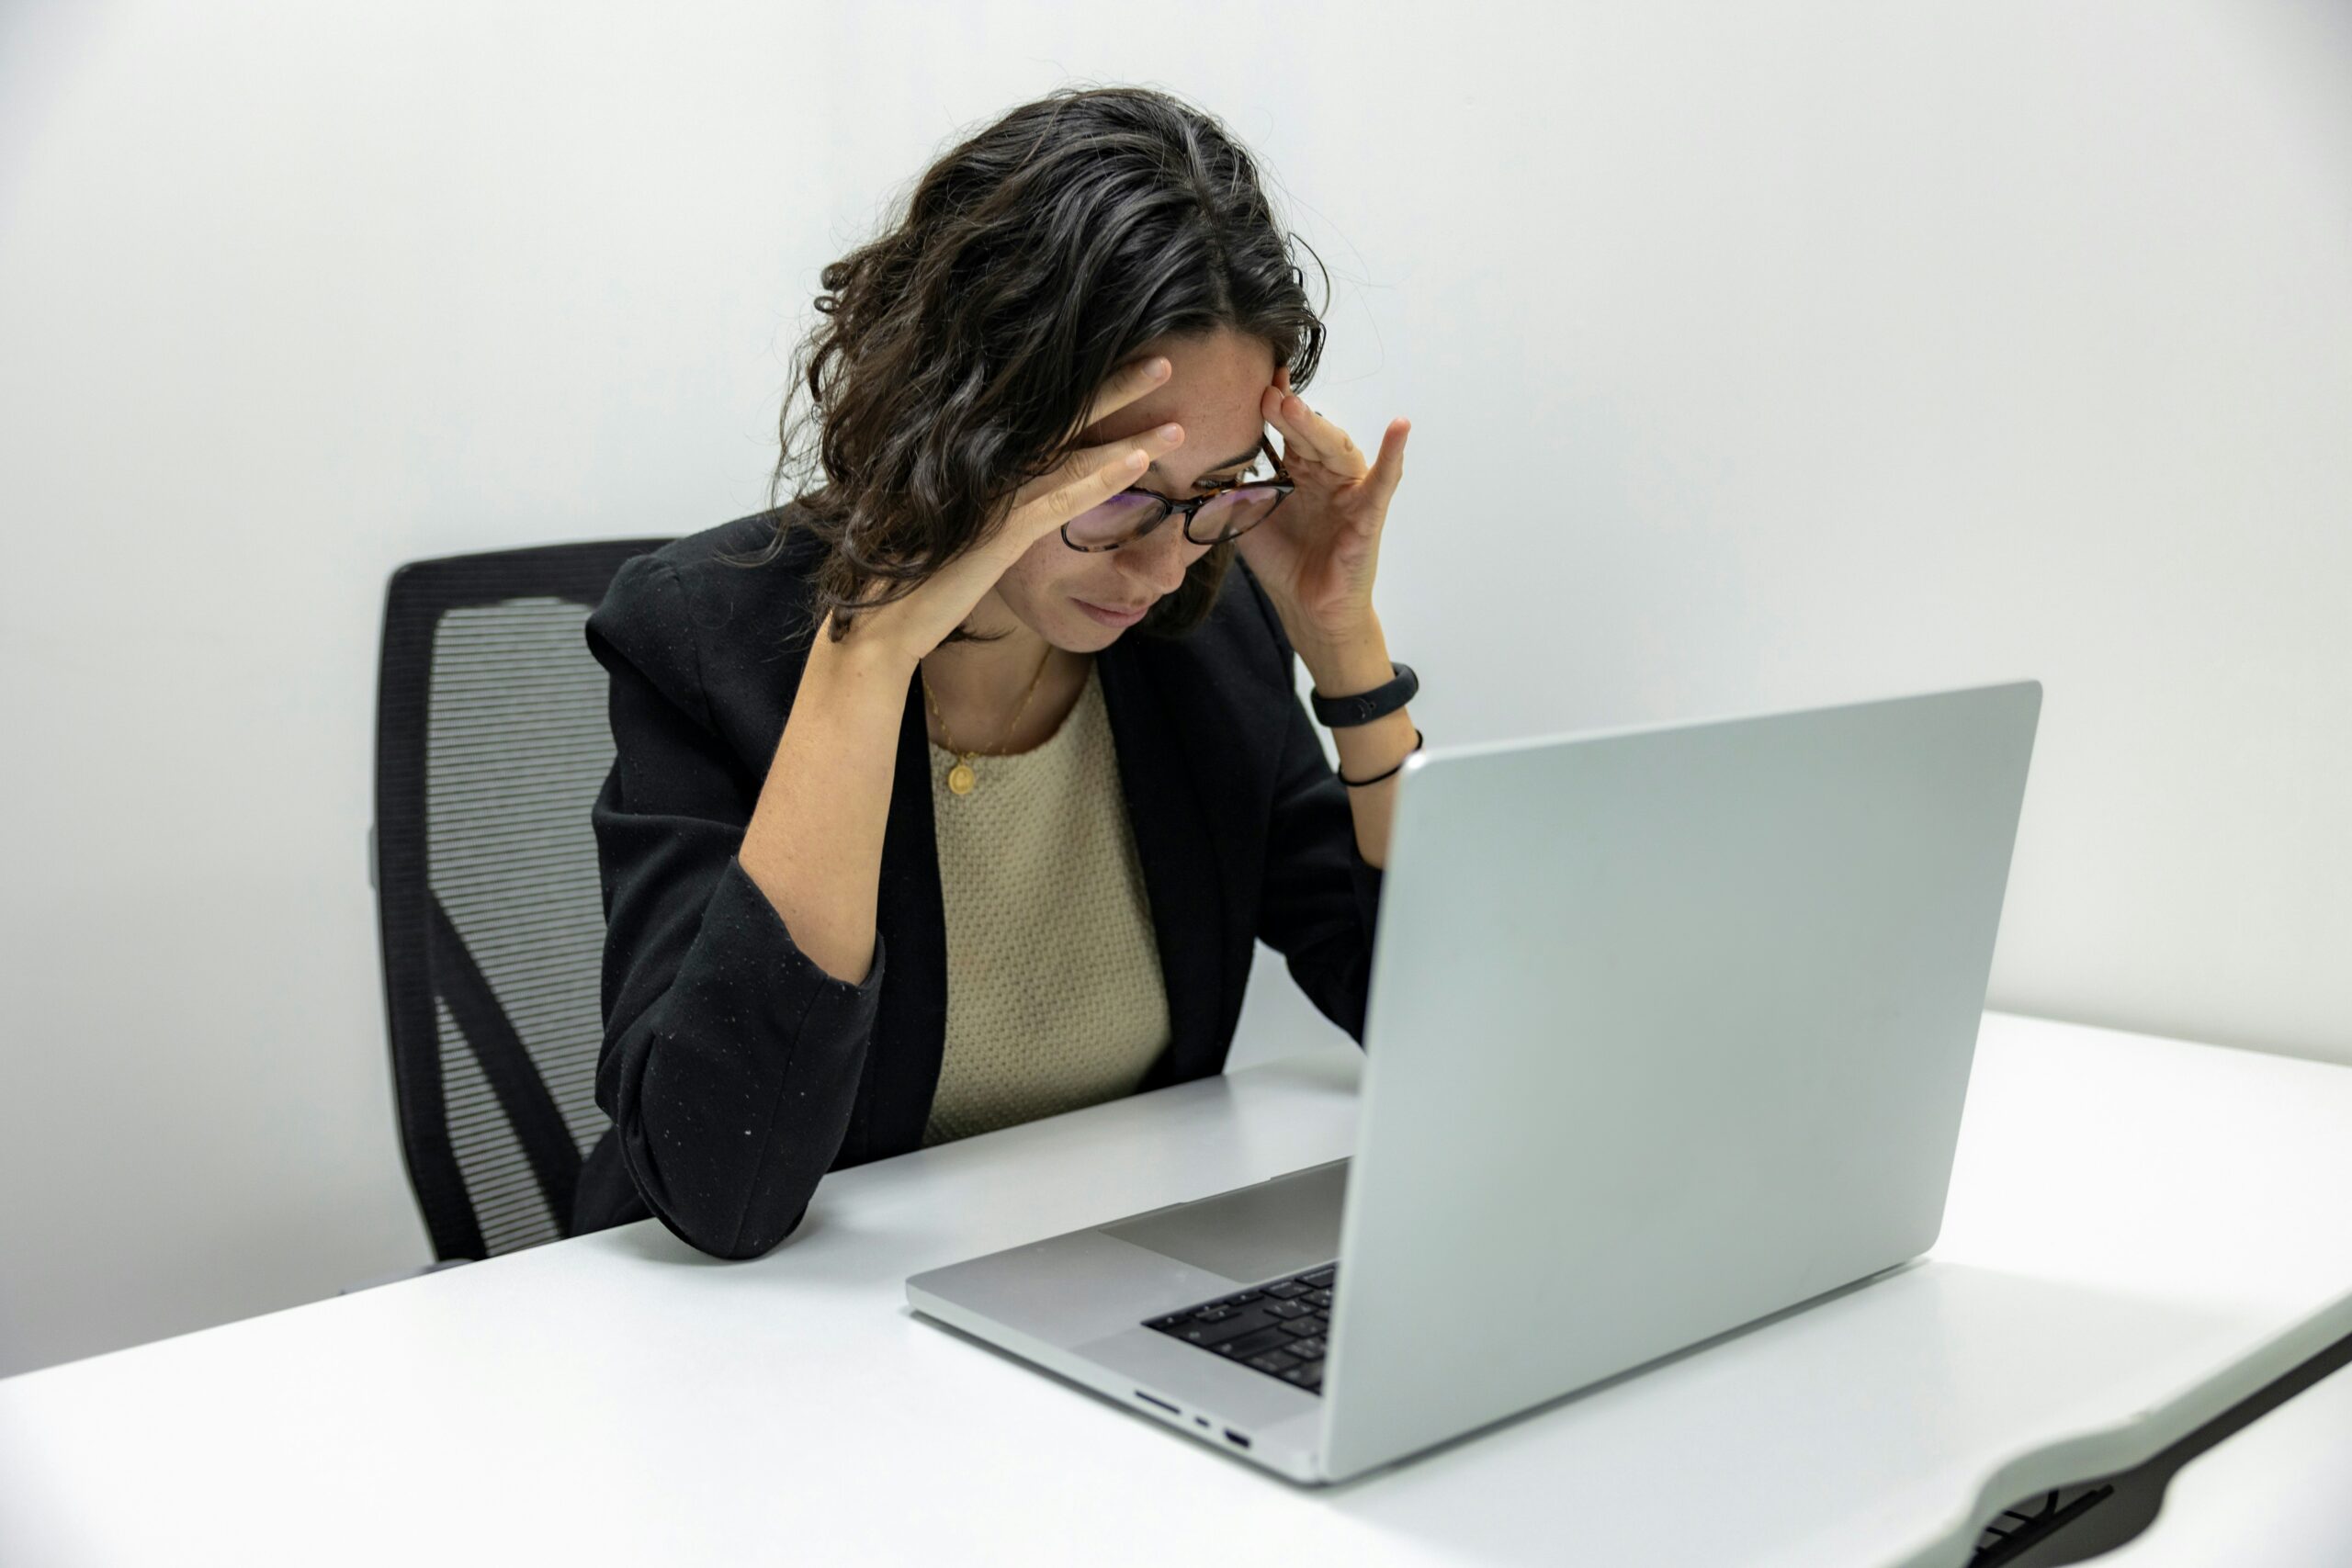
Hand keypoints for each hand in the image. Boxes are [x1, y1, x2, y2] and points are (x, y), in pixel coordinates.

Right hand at [823, 356, 1186, 668]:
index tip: (1129, 364)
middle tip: (1165, 360)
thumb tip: (1021, 488)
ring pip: (1074, 454)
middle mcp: (988, 467)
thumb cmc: (917, 575)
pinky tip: (1141, 463)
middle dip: (1117, 387)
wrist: (880, 620)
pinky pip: (1061, 500)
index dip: (1090, 388)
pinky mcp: (998, 532)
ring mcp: (993, 495)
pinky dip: (1102, 478)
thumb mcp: (960, 527)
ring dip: (1129, 435)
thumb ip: (991, 501)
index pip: (1047, 415)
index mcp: (980, 461)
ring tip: (1178, 422)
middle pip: (1064, 416)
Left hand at [1234, 363, 1408, 654]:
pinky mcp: (1369, 513)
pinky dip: (1394, 453)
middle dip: (1286, 412)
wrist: (1306, 609)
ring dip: (1317, 426)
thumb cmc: (1283, 562)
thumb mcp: (1245, 519)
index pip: (1286, 429)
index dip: (1272, 406)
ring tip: (1293, 406)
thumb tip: (1198, 459)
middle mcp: (1325, 473)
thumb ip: (1229, 489)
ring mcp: (1349, 491)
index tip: (1253, 379)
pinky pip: (1384, 480)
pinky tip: (1400, 426)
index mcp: (1298, 470)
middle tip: (1264, 392)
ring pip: (1337, 449)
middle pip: (1308, 434)